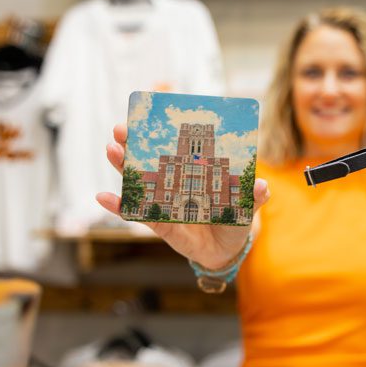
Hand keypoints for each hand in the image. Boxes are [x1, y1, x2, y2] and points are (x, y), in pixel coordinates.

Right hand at [96, 124, 269, 268]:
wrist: (227, 251)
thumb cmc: (234, 221)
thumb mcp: (247, 206)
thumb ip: (254, 196)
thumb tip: (262, 185)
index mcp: (195, 173)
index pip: (176, 149)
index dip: (162, 133)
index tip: (148, 115)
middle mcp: (176, 183)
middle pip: (150, 160)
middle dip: (134, 144)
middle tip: (120, 129)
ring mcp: (165, 203)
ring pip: (140, 182)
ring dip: (124, 167)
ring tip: (111, 150)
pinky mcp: (161, 224)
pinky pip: (139, 214)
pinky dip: (120, 206)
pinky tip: (103, 197)